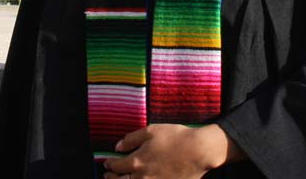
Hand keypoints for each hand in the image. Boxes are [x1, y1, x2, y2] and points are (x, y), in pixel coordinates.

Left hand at [101, 123, 243, 178]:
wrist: (199, 151)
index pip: (117, 166)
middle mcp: (143, 177)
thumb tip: (117, 146)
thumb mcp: (151, 131)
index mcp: (137, 161)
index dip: (110, 164)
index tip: (107, 163)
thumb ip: (131, 138)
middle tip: (107, 175)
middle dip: (111, 177)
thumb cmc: (176, 137)